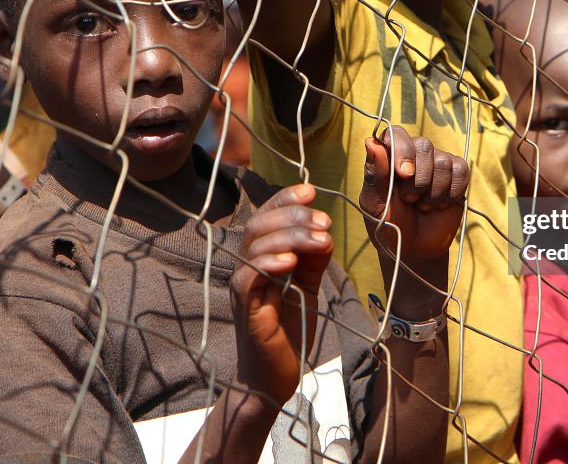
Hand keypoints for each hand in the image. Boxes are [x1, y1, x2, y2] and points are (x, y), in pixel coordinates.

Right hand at [230, 184, 332, 404]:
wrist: (275, 377)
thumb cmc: (288, 330)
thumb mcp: (307, 284)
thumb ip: (314, 258)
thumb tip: (324, 232)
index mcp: (260, 257)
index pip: (266, 216)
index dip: (285, 199)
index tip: (311, 191)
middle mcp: (246, 266)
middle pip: (260, 225)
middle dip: (294, 216)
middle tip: (324, 222)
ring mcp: (243, 286)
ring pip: (256, 245)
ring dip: (290, 236)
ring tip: (320, 239)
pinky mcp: (245, 308)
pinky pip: (249, 277)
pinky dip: (268, 263)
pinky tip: (290, 262)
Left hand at [359, 126, 469, 262]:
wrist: (415, 249)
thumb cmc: (389, 225)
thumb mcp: (374, 204)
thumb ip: (374, 175)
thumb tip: (370, 142)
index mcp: (389, 156)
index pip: (396, 133)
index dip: (403, 150)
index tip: (404, 174)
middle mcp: (414, 154)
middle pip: (424, 145)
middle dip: (419, 179)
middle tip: (410, 200)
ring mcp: (436, 163)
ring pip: (443, 161)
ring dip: (434, 191)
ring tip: (423, 206)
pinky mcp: (456, 175)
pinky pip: (461, 170)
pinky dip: (451, 192)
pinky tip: (441, 205)